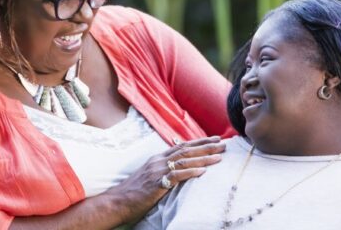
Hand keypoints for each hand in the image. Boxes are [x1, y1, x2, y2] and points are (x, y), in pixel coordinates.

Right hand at [106, 136, 225, 222]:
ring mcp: (157, 171)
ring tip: (219, 157)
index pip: (182, 146)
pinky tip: (203, 172)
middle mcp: (158, 161)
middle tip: (223, 144)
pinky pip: (177, 175)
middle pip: (187, 150)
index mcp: (158, 158)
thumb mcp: (150, 175)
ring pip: (185, 160)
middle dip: (207, 146)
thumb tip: (178, 168)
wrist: (117, 201)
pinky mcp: (157, 183)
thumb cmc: (134, 191)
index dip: (199, 142)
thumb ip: (163, 170)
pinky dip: (191, 172)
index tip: (214, 139)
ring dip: (204, 158)